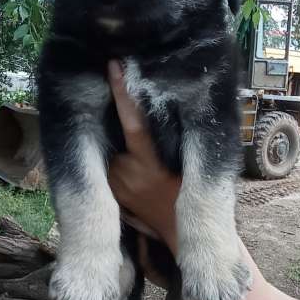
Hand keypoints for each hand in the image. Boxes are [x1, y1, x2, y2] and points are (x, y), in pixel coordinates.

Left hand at [107, 60, 180, 254]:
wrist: (178, 232)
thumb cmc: (189, 192)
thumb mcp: (187, 161)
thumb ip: (172, 136)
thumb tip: (167, 102)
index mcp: (151, 162)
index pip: (134, 122)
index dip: (122, 94)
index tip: (113, 67)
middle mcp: (127, 172)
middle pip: (117, 132)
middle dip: (120, 120)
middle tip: (128, 112)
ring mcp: (115, 184)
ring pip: (111, 151)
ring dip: (120, 147)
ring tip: (143, 163)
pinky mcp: (110, 193)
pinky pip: (110, 168)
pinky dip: (118, 163)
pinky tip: (135, 173)